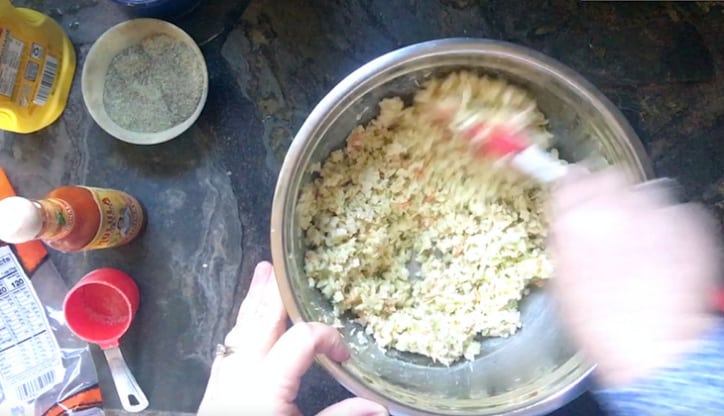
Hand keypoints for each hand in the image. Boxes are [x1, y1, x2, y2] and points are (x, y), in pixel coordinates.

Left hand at [198, 262, 387, 415]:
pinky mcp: (216, 389)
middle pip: (261, 321)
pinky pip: (229, 347)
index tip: (344, 354)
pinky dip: (240, 328)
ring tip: (260, 276)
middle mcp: (243, 372)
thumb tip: (378, 408)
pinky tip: (242, 324)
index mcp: (267, 383)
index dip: (327, 337)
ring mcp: (225, 378)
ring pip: (240, 329)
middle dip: (273, 294)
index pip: (301, 339)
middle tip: (277, 265)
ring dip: (253, 302)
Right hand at [548, 168, 721, 386]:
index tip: (578, 194)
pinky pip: (678, 212)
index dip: (575, 187)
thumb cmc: (600, 324)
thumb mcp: (562, 281)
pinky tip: (664, 254)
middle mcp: (615, 208)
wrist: (651, 348)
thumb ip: (564, 240)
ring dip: (642, 208)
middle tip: (613, 217)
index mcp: (575, 220)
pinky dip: (671, 227)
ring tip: (643, 240)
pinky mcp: (690, 225)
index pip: (571, 178)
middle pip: (611, 175)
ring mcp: (656, 214)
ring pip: (648, 190)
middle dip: (611, 191)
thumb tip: (567, 223)